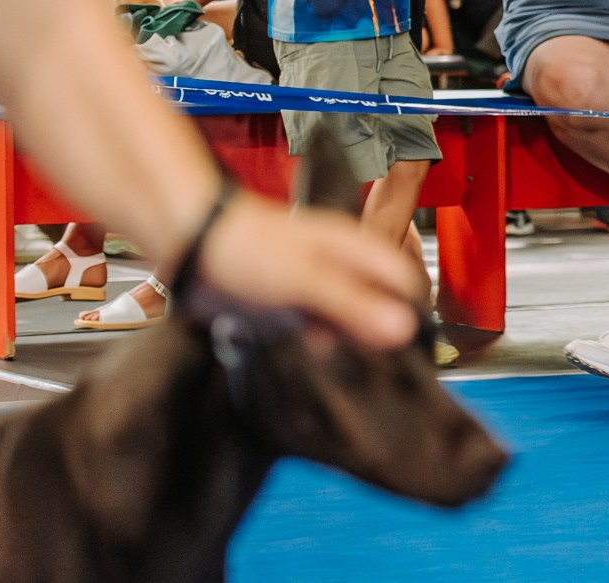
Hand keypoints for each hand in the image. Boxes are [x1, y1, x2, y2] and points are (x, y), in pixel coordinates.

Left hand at [195, 192, 420, 348]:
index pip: (404, 280)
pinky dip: (324, 341)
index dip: (413, 310)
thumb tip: (404, 330)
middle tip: (382, 361)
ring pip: (352, 317)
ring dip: (352, 339)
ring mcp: (319, 285)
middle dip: (383, 329)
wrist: (193, 247)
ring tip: (346, 359)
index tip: (415, 346)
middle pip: (381, 301)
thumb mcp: (309, 280)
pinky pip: (322, 327)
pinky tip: (315, 353)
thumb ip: (355, 305)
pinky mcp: (295, 303)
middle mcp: (343, 266)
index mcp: (356, 249)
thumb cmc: (249, 250)